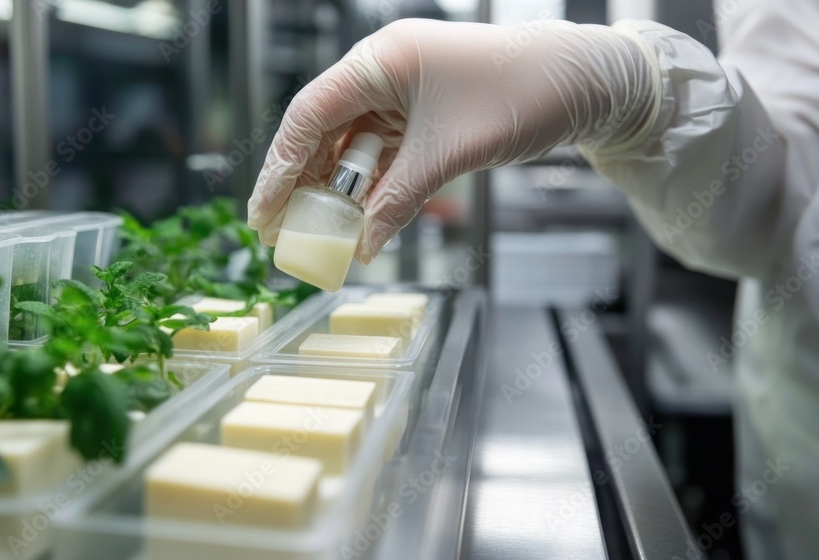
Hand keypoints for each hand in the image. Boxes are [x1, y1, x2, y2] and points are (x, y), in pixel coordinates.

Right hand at [248, 18, 656, 262]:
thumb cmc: (522, 96)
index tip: (263, 212)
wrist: (587, 84)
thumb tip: (362, 247)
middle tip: (279, 232)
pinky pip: (384, 155)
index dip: (281, 167)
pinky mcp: (424, 115)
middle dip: (302, 184)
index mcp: (381, 60)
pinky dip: (373, 188)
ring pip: (352, 147)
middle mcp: (385, 72)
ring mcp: (404, 94)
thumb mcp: (449, 155)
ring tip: (317, 235)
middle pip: (324, 132)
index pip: (309, 114)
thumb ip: (397, 201)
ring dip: (338, 191)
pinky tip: (360, 222)